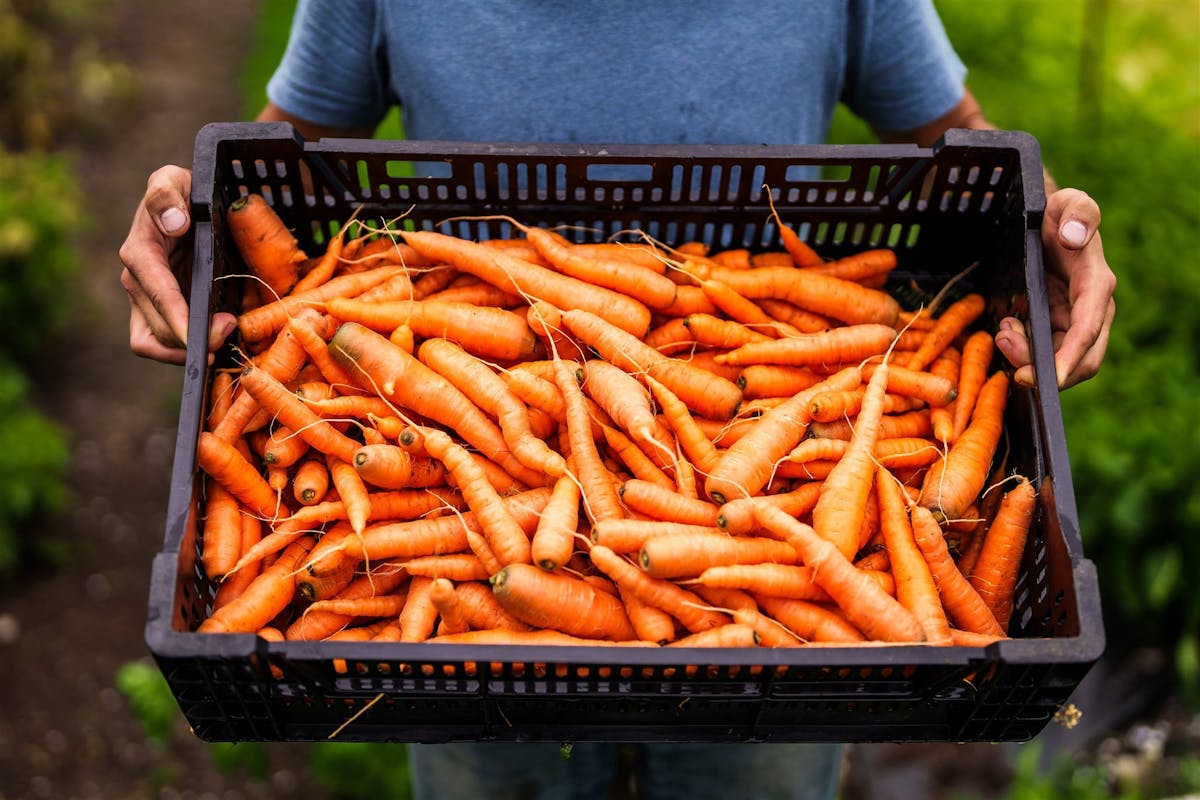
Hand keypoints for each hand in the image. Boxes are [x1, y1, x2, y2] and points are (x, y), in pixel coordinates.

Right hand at [118, 165, 236, 363]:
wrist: (185, 207)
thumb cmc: (181, 193)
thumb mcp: (173, 180)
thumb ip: (166, 194)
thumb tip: (173, 223)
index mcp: (140, 252)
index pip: (157, 293)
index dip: (176, 319)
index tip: (199, 335)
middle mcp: (137, 281)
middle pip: (159, 327)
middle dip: (194, 336)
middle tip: (232, 327)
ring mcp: (146, 301)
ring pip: (156, 343)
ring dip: (186, 351)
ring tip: (220, 345)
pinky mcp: (160, 313)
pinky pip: (163, 345)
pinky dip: (183, 353)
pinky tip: (212, 346)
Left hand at [994, 188, 1115, 389]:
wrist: (1048, 222)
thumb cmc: (1058, 213)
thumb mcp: (1068, 203)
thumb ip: (1079, 212)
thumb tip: (1075, 236)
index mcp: (1096, 284)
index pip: (1088, 329)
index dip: (1070, 357)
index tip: (1048, 378)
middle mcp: (1090, 310)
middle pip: (1080, 359)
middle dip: (1047, 370)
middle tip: (1012, 363)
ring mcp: (1073, 321)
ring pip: (1058, 360)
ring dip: (1028, 359)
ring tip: (1002, 335)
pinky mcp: (1055, 325)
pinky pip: (1043, 351)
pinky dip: (1023, 351)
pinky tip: (1005, 331)